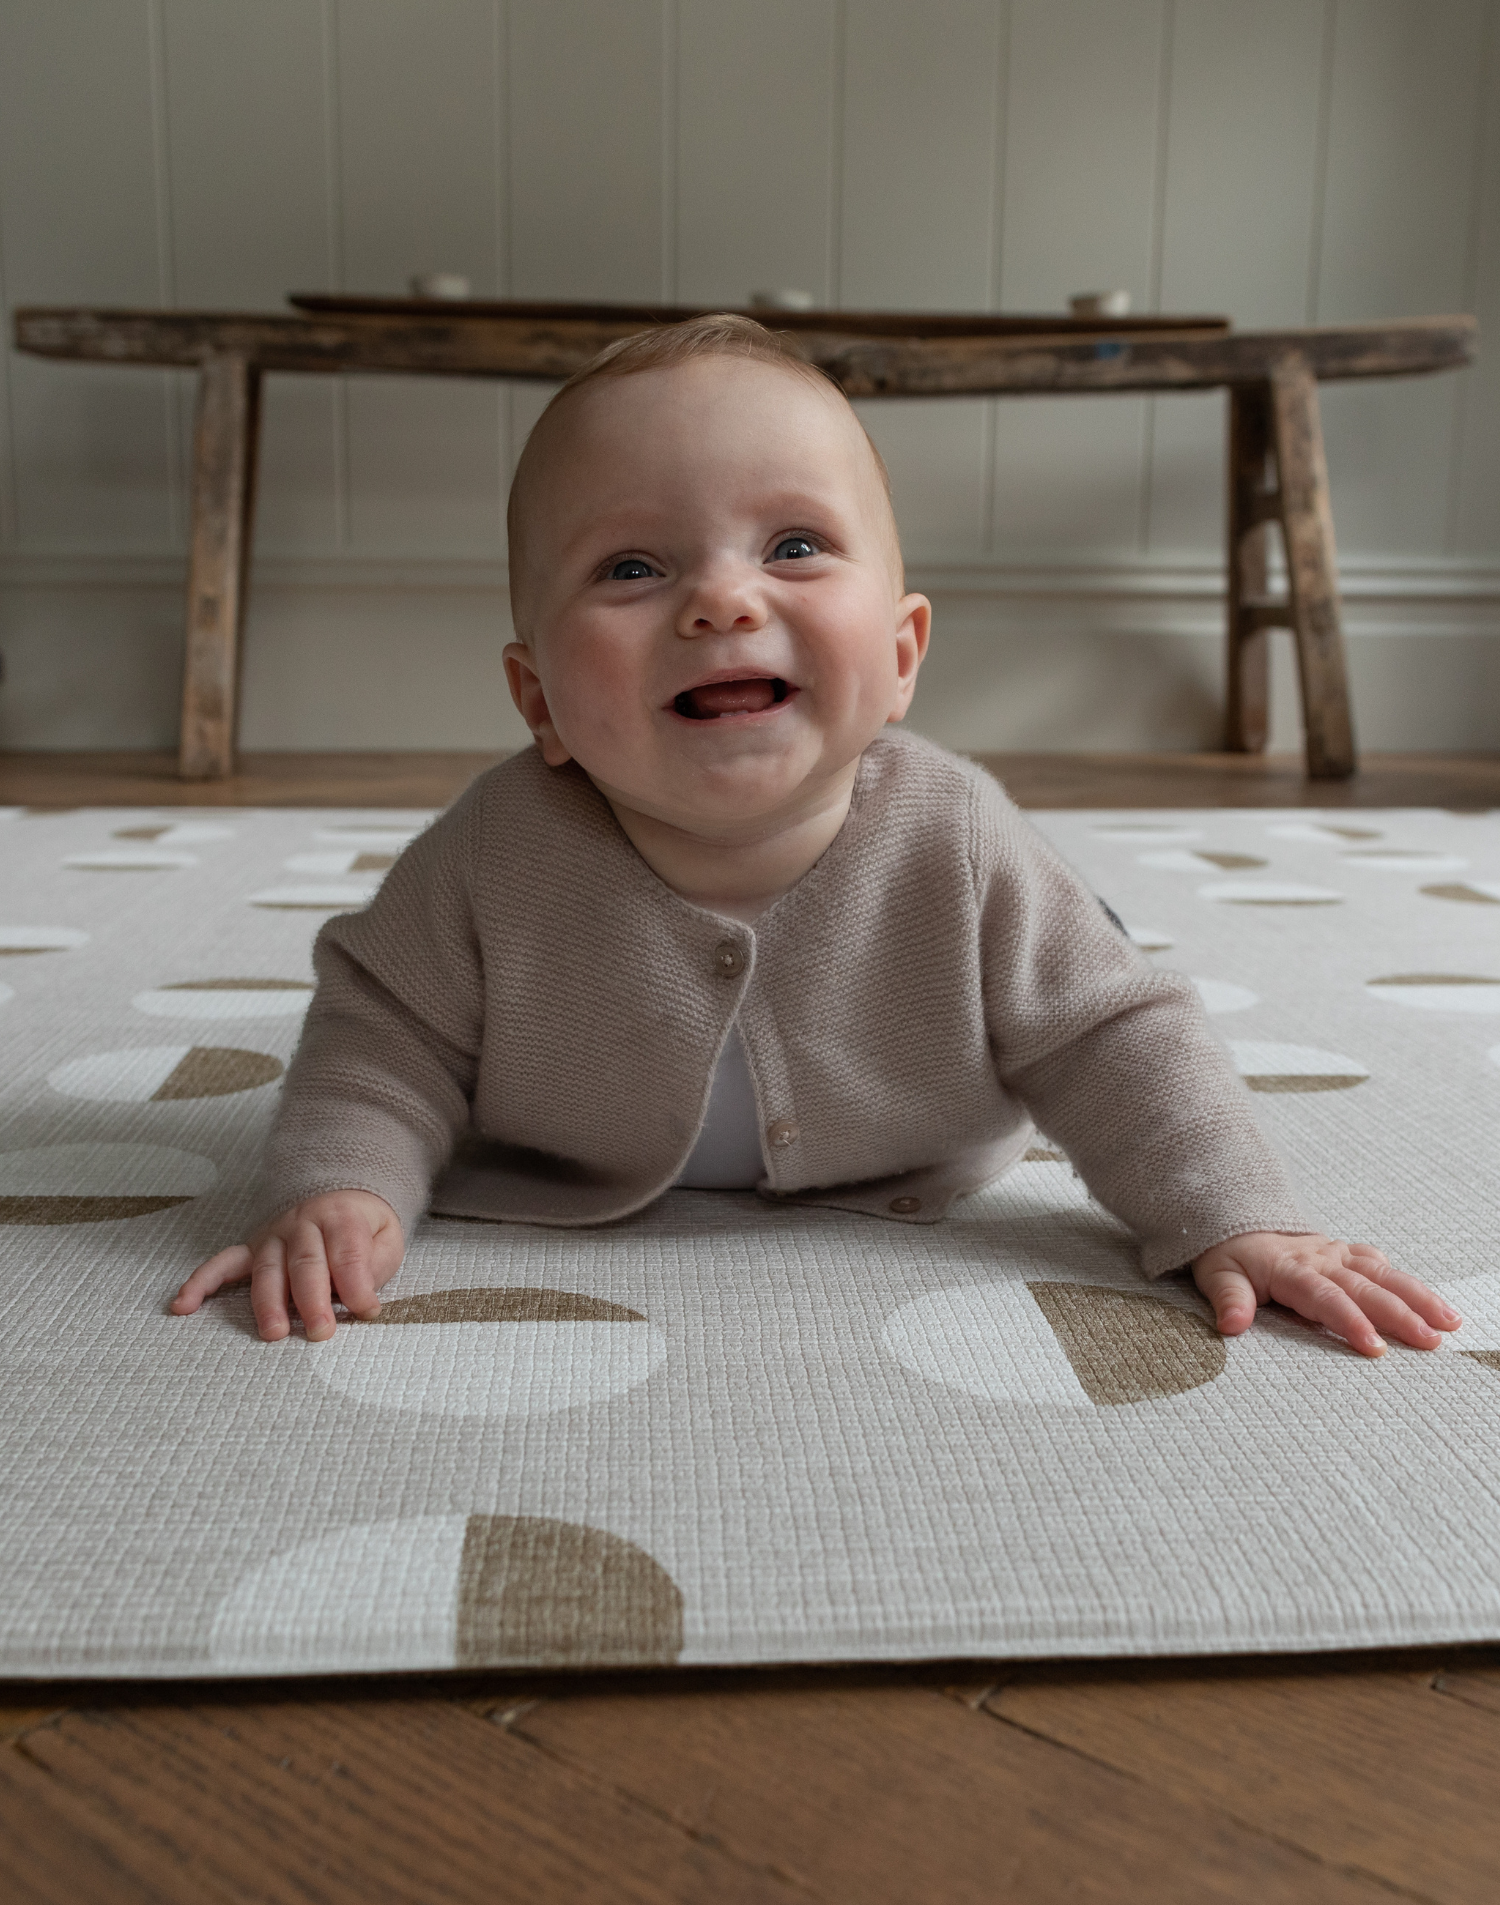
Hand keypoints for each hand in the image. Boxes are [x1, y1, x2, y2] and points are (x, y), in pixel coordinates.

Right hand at [170, 1190, 403, 1341]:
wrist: (338, 1193)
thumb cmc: (364, 1229)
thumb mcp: (386, 1237)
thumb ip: (376, 1263)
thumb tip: (361, 1295)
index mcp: (341, 1218)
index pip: (347, 1254)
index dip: (358, 1284)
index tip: (367, 1311)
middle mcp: (302, 1224)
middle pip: (305, 1264)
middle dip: (313, 1300)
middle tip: (320, 1332)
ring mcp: (272, 1236)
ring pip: (267, 1270)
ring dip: (269, 1303)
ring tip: (273, 1333)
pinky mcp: (251, 1249)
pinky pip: (222, 1264)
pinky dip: (201, 1283)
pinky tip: (184, 1305)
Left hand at [1192, 1231, 1460, 1357]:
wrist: (1235, 1223)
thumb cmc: (1228, 1257)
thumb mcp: (1216, 1276)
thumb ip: (1227, 1300)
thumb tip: (1232, 1324)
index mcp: (1290, 1268)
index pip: (1325, 1298)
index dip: (1350, 1321)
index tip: (1374, 1346)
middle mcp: (1320, 1258)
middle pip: (1365, 1288)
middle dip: (1400, 1314)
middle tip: (1430, 1341)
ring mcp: (1336, 1253)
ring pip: (1383, 1274)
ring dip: (1417, 1297)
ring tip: (1448, 1322)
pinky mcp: (1346, 1252)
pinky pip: (1380, 1264)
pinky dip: (1407, 1281)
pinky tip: (1431, 1301)